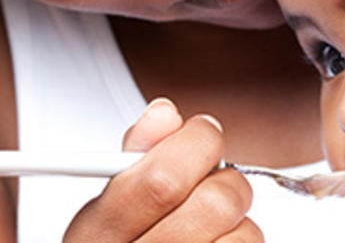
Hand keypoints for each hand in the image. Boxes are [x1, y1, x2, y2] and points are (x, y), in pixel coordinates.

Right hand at [63, 98, 261, 241]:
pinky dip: (242, 240)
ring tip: (210, 223)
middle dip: (224, 179)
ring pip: (245, 233)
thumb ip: (138, 152)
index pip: (162, 180)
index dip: (196, 143)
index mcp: (99, 234)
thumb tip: (164, 113)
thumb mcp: (106, 204)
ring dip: (237, 219)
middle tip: (210, 180)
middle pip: (214, 204)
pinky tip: (215, 242)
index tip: (202, 132)